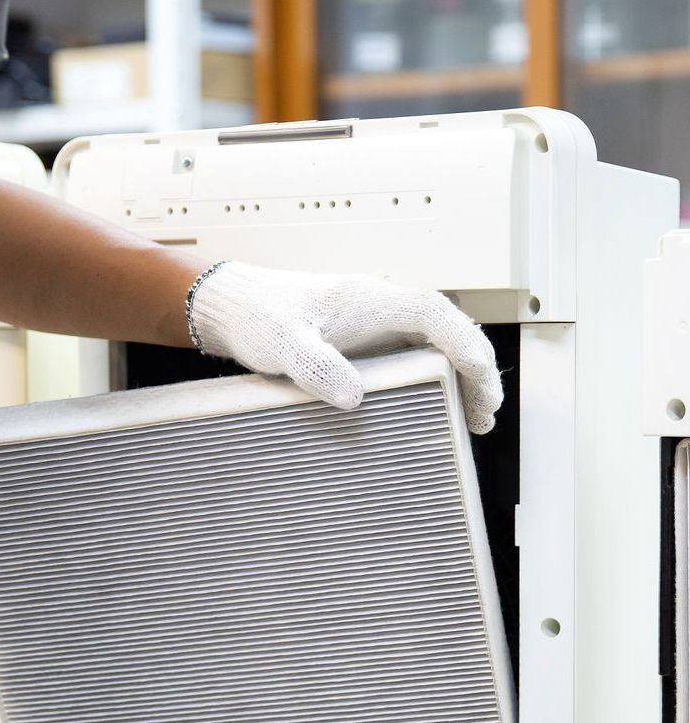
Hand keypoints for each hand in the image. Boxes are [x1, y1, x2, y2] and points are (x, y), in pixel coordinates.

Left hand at [188, 260, 503, 433]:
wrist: (237, 310)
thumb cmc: (258, 317)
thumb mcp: (281, 342)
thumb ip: (313, 365)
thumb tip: (355, 398)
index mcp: (371, 300)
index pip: (434, 314)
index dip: (463, 340)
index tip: (479, 372)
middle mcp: (383, 311)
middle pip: (447, 334)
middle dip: (474, 371)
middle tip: (485, 414)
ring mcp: (378, 330)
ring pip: (435, 351)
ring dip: (460, 381)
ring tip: (476, 422)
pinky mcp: (367, 349)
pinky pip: (412, 364)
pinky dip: (434, 386)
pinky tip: (441, 413)